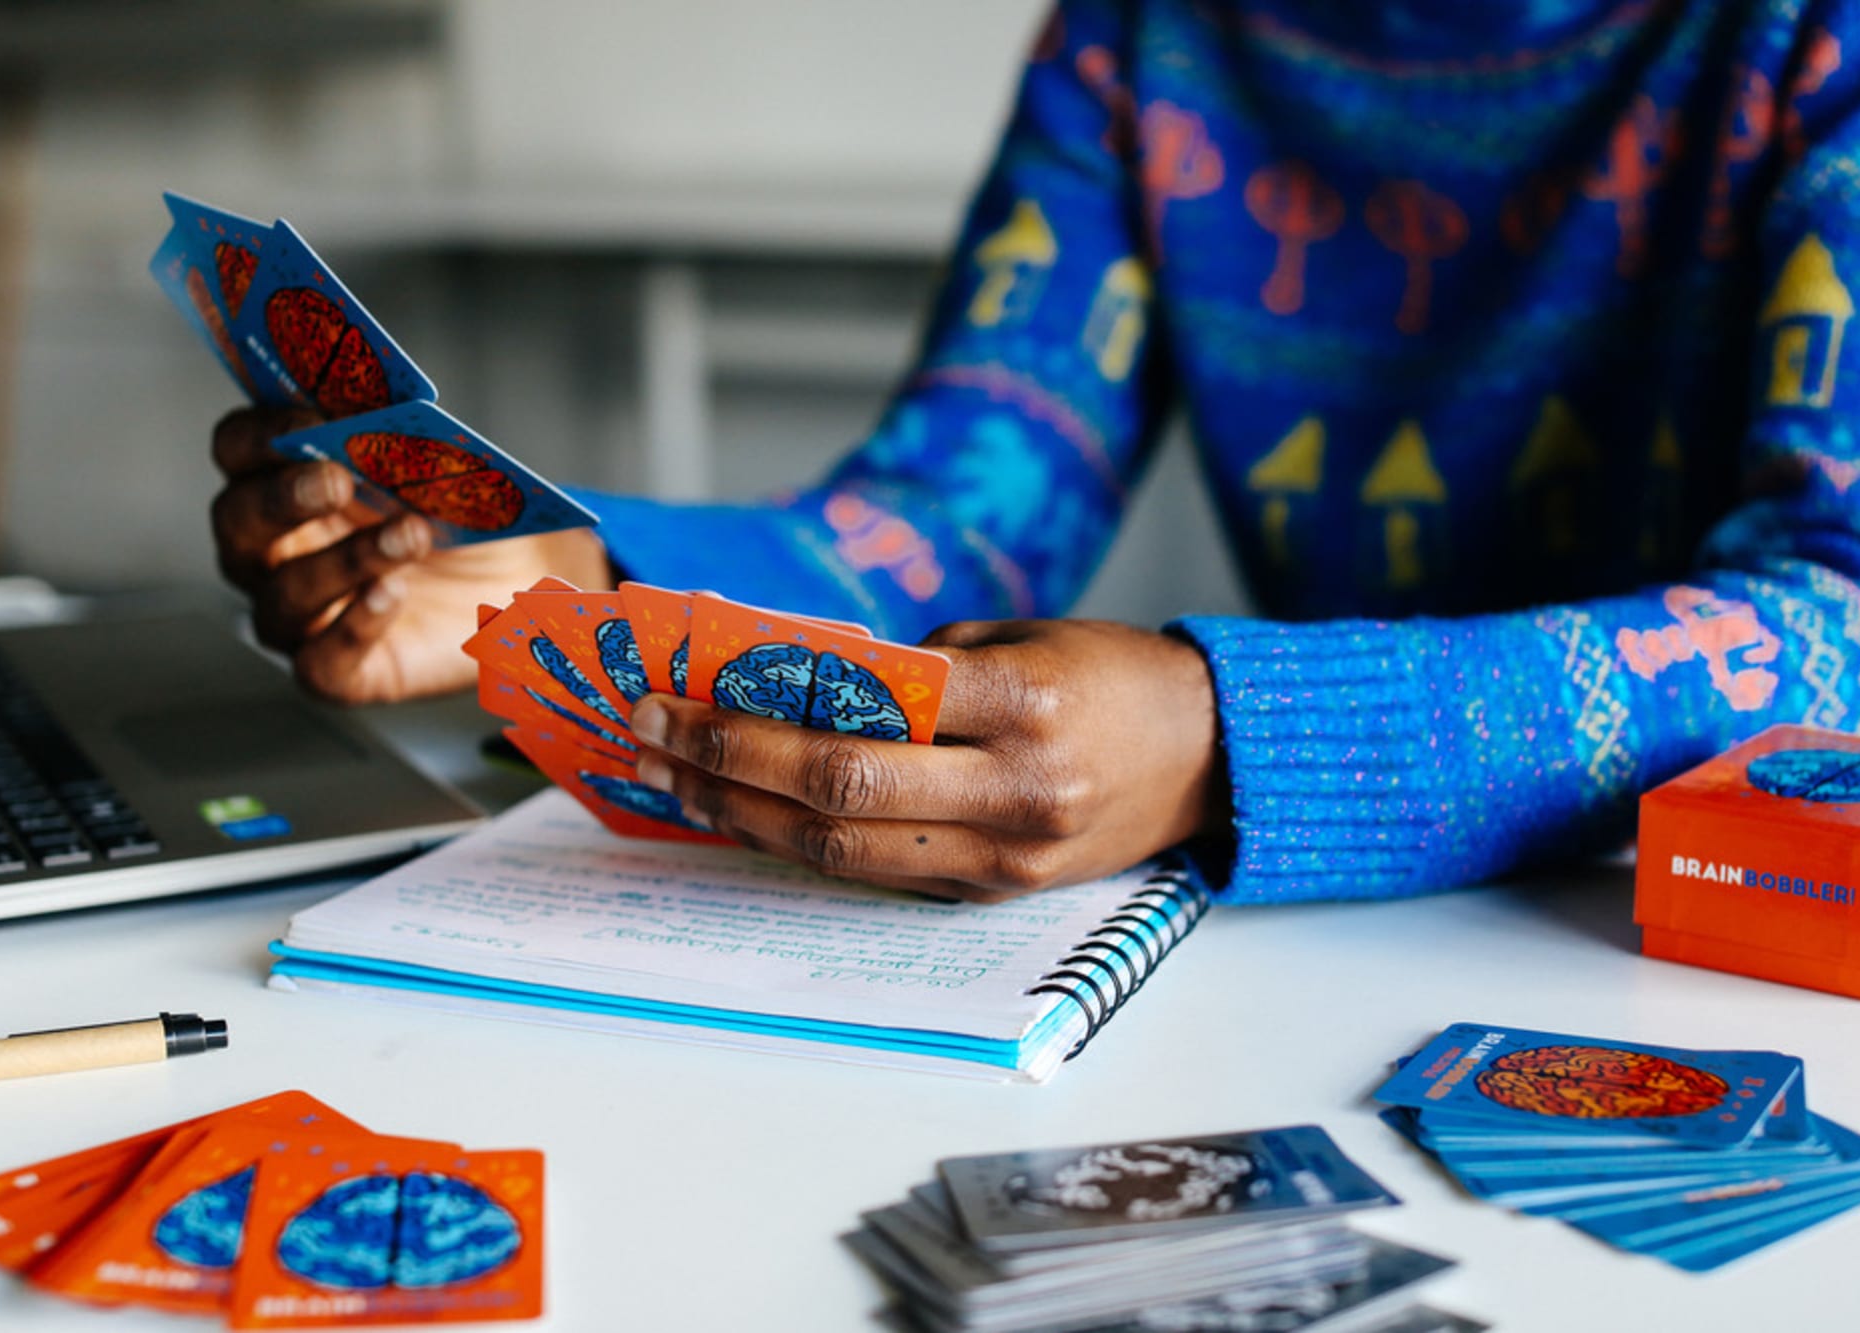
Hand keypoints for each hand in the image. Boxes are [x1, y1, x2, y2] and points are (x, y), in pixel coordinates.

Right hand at [210, 406, 610, 703]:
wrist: (522, 578)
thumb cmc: (461, 511)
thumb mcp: (437, 462)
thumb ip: (397, 432)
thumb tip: (373, 396)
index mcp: (282, 481)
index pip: (236, 449)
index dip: (261, 432)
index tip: (312, 418)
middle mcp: (271, 551)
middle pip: (238, 522)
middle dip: (283, 499)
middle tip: (336, 481)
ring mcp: (300, 615)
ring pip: (284, 596)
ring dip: (344, 561)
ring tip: (410, 535)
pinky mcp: (336, 672)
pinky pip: (319, 664)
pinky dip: (352, 629)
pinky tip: (392, 595)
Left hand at [629, 619, 1227, 900]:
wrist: (1208, 755)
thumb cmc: (1111, 675)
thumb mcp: (1021, 634)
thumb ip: (915, 665)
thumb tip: (793, 681)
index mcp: (1027, 703)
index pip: (866, 712)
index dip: (758, 710)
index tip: (680, 691)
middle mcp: (1018, 789)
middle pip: (842, 790)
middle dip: (727, 762)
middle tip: (651, 734)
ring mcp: (1009, 854)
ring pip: (848, 850)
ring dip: (746, 816)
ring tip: (678, 780)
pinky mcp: (999, 890)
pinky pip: (881, 872)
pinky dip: (803, 843)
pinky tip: (747, 812)